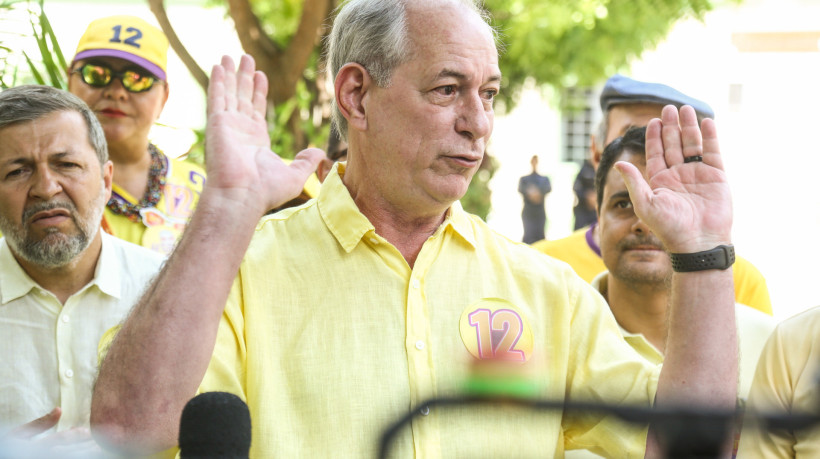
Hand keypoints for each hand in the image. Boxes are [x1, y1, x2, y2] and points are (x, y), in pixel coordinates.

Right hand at [5, 408, 101, 455]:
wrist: (2, 455)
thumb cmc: (6, 447)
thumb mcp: (17, 434)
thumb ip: (39, 424)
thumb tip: (59, 409)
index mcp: (33, 448)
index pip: (60, 440)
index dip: (77, 435)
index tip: (91, 431)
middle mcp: (39, 456)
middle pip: (68, 452)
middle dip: (87, 447)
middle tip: (105, 442)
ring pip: (68, 458)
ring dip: (84, 455)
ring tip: (101, 451)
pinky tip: (88, 456)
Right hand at [204, 54, 323, 217]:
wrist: (242, 196)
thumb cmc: (266, 191)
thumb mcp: (294, 175)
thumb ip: (306, 161)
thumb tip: (318, 152)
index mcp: (256, 141)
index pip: (256, 110)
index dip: (258, 92)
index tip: (261, 75)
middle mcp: (240, 131)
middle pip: (243, 97)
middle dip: (244, 78)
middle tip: (246, 58)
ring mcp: (228, 126)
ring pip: (230, 93)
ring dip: (231, 74)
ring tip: (232, 56)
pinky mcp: (218, 122)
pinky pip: (218, 96)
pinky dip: (218, 81)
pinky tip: (220, 66)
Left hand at [615, 105, 731, 252]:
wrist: (698, 242)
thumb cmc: (669, 226)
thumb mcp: (645, 203)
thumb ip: (634, 181)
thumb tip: (618, 163)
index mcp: (660, 181)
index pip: (656, 153)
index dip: (654, 137)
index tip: (653, 121)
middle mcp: (678, 175)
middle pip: (673, 144)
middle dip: (671, 126)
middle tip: (669, 108)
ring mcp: (698, 174)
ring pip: (692, 144)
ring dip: (688, 127)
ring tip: (685, 109)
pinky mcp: (716, 176)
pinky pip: (712, 151)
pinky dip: (709, 136)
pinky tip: (706, 122)